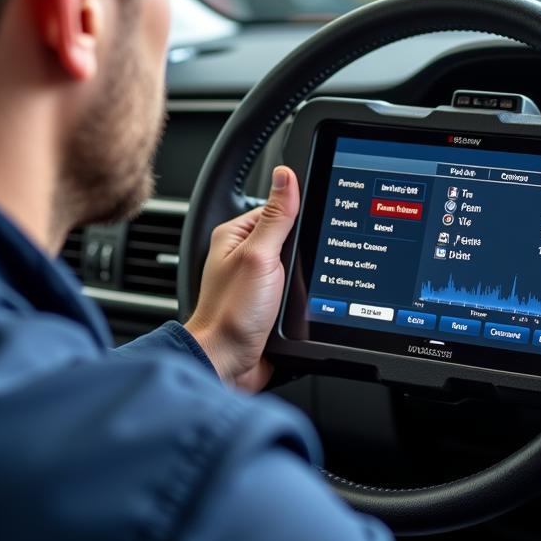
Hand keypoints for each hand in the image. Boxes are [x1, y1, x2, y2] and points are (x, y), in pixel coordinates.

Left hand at [185, 166, 299, 391]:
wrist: (228, 363)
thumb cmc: (230, 313)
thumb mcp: (259, 256)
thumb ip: (276, 217)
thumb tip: (286, 176)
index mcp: (236, 236)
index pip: (278, 210)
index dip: (299, 216)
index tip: (312, 226)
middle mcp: (246, 258)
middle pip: (292, 241)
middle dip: (304, 254)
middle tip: (299, 269)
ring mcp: (259, 284)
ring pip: (298, 270)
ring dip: (305, 280)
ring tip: (296, 292)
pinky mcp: (270, 307)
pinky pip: (296, 294)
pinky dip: (303, 300)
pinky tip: (303, 307)